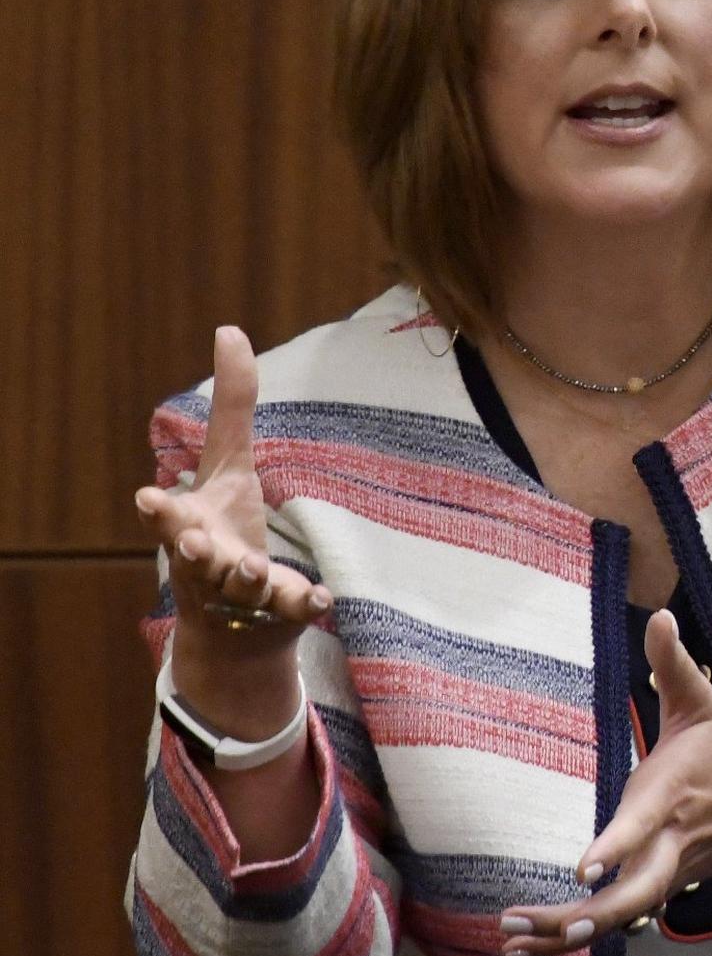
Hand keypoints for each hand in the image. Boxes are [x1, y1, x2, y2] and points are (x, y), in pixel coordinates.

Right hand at [135, 326, 329, 732]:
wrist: (234, 627)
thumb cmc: (222, 530)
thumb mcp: (228, 464)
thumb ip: (230, 406)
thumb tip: (229, 329)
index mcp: (188, 528)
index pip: (165, 520)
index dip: (158, 511)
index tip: (146, 498)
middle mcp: (207, 564)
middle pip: (193, 559)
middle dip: (190, 551)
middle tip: (190, 541)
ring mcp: (240, 596)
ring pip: (238, 589)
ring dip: (244, 575)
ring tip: (251, 565)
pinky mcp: (277, 615)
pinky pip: (291, 611)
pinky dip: (303, 603)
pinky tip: (321, 597)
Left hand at [500, 608, 711, 955]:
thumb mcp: (701, 700)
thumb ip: (673, 661)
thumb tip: (661, 614)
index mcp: (671, 795)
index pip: (643, 826)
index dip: (616, 847)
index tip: (584, 869)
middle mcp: (669, 844)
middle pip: (631, 897)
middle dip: (579, 918)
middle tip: (521, 923)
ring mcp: (667, 872)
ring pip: (620, 919)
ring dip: (566, 933)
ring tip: (508, 940)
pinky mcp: (661, 886)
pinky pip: (619, 920)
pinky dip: (578, 934)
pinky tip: (532, 943)